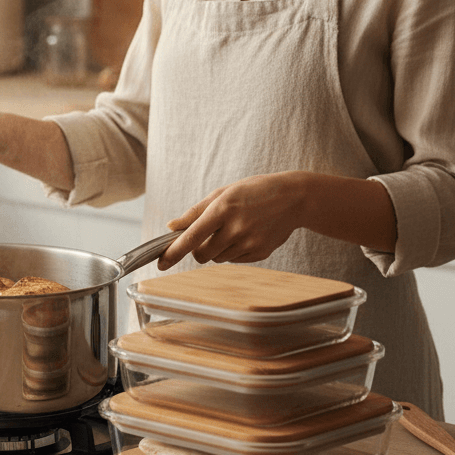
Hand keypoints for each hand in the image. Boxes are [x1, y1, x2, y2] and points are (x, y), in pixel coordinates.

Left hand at [157, 171, 309, 269]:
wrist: (293, 198)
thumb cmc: (253, 191)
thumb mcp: (222, 193)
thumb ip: (195, 211)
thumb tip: (172, 227)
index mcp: (222, 209)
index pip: (192, 236)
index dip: (174, 251)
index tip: (161, 262)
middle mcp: (236, 228)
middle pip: (202, 254)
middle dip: (197, 249)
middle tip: (207, 234)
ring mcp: (250, 243)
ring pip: (217, 259)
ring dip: (216, 249)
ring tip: (233, 228)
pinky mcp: (260, 254)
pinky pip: (234, 260)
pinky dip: (233, 251)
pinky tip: (246, 234)